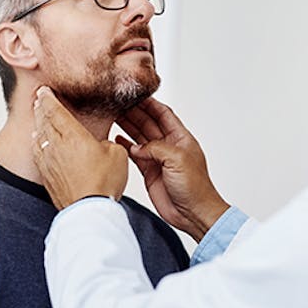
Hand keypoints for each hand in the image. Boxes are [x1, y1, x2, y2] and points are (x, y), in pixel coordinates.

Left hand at [32, 86, 128, 209]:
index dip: (49, 98)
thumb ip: (107, 143)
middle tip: (38, 98)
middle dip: (41, 107)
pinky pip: (38, 153)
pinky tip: (38, 142)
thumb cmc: (104, 182)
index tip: (44, 90)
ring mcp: (48, 161)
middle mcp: (56, 145)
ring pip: (39, 136)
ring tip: (38, 118)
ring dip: (38, 124)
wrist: (88, 209)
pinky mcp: (46, 175)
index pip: (55, 110)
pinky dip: (37, 143)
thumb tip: (102, 144)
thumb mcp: (117, 154)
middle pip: (44, 121)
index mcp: (73, 135)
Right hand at [116, 97, 228, 241]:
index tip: (135, 94)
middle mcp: (169, 146)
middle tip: (117, 104)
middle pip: (149, 123)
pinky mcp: (149, 171)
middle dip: (134, 113)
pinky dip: (125, 146)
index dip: (150, 104)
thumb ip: (156, 148)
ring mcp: (159, 159)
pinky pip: (135, 154)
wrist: (194, 213)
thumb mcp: (177, 160)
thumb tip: (137, 147)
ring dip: (127, 126)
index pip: (164, 114)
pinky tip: (116, 138)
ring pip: (140, 137)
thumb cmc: (195, 188)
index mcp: (181, 138)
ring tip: (112, 116)